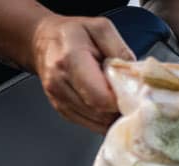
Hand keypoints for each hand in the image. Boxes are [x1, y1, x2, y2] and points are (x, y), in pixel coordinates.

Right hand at [31, 15, 135, 132]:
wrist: (44, 41)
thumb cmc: (74, 34)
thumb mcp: (101, 28)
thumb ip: (119, 49)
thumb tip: (134, 74)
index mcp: (71, 59)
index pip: (100, 97)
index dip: (121, 101)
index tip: (132, 93)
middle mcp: (60, 82)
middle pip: (100, 113)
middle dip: (119, 108)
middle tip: (128, 96)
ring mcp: (58, 98)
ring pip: (96, 122)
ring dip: (112, 115)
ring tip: (117, 97)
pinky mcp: (62, 109)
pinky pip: (90, 124)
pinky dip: (103, 119)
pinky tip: (107, 105)